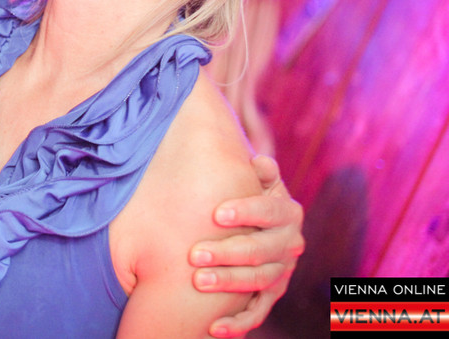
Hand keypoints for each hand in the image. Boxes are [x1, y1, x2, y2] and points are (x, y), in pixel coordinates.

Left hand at [189, 155, 303, 337]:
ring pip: (258, 281)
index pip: (269, 211)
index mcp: (286, 212)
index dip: (246, 212)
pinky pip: (256, 312)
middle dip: (228, 252)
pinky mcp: (269, 295)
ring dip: (228, 283)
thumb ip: (256, 170)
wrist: (255, 219)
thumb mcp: (254, 178)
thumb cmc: (245, 191)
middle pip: (261, 250)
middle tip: (195, 254)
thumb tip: (258, 163)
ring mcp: (281, 271)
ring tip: (198, 282)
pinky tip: (214, 329)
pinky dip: (238, 324)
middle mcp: (289, 243)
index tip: (217, 213)